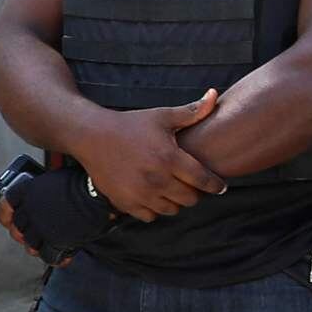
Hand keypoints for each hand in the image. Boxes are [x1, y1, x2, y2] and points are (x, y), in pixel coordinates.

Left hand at [0, 162, 109, 264]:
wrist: (97, 195)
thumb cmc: (82, 182)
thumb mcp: (56, 179)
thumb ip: (42, 190)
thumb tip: (42, 199)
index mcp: (27, 190)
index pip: (6, 204)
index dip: (6, 214)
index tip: (8, 219)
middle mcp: (29, 210)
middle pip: (18, 228)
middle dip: (23, 234)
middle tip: (32, 235)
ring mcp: (40, 227)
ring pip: (30, 245)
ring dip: (38, 247)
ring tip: (47, 245)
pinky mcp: (54, 241)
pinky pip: (48, 256)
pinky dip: (56, 258)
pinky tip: (63, 255)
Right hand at [71, 92, 223, 218]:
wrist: (92, 135)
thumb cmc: (130, 124)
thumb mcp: (162, 116)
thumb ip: (193, 111)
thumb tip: (215, 95)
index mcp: (169, 158)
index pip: (204, 181)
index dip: (215, 185)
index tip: (220, 186)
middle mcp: (157, 180)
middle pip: (190, 199)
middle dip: (194, 192)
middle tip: (191, 184)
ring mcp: (140, 194)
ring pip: (171, 210)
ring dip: (175, 201)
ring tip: (172, 188)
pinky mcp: (125, 203)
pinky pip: (150, 216)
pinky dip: (154, 209)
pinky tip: (153, 195)